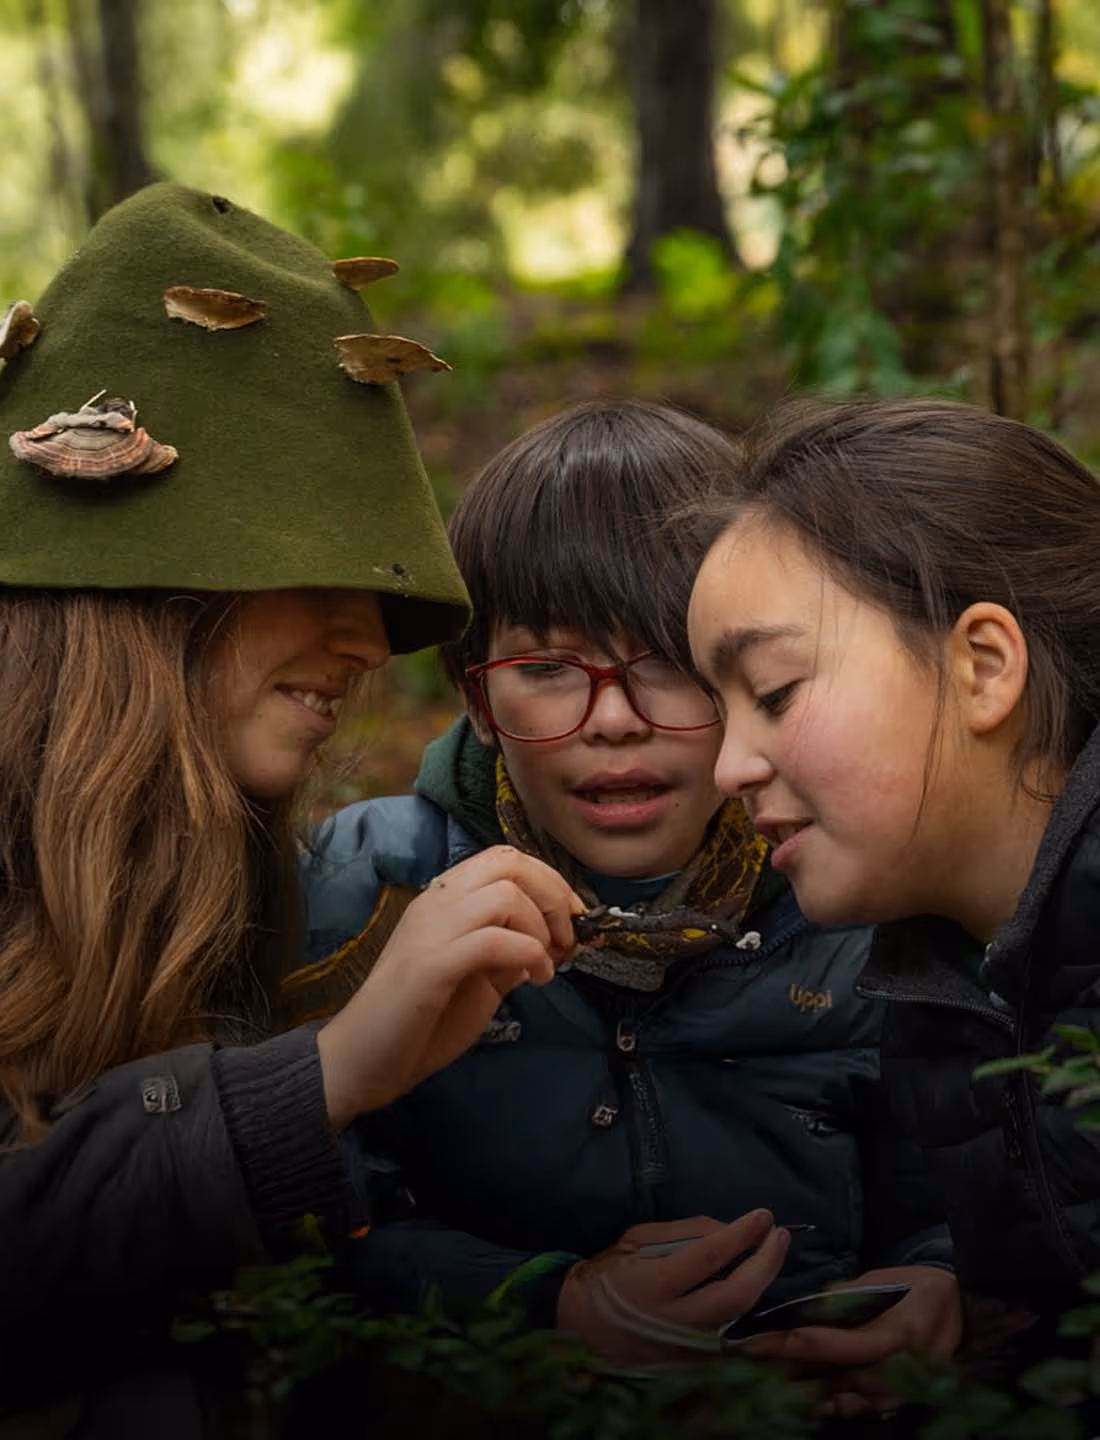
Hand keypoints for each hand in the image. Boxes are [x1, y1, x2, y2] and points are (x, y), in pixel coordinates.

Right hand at [318, 846, 580, 1127]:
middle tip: (567, 935)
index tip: (573, 917)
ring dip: (541, 926)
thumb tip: (553, 942)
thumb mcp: (478, 980)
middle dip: (554, 893)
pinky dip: (528, 952)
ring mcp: (431, 930)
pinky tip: (535, 978)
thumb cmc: (417, 1022)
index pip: (503, 859)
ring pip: (504, 894)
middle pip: (509, 863)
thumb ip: (509, 954)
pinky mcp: (430, 964)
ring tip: (548, 962)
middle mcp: (436, 902)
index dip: (549, 880)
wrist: (361, 1060)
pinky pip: (493, 939)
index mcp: (444, 900)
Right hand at [557, 1211, 790, 1365]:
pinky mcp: (690, 1362)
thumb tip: (727, 1229)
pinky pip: (730, 1337)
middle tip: (778, 1234)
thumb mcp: (635, 1239)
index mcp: (654, 1285)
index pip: (709, 1257)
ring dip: (763, 1287)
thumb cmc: (606, 1274)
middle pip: (735, 1296)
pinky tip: (761, 1290)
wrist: (579, 1325)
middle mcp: (674, 1320)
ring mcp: (685, 1347)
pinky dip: (751, 1316)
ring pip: (739, 1321)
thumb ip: (683, 1233)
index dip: (741, 1235)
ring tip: (773, 1255)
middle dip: (765, 1263)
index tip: (762, 1215)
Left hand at [745, 1265, 961, 1416]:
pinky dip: (834, 1406)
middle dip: (795, 1372)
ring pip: (851, 1401)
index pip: (847, 1344)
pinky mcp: (903, 1400)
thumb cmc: (916, 1287)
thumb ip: (847, 1298)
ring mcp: (906, 1390)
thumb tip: (810, 1308)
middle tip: (752, 1362)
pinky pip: (864, 1409)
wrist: (961, 1308)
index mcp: (902, 1332)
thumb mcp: (883, 1281)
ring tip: (764, 1382)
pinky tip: (803, 1401)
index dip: (807, 1344)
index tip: (771, 1339)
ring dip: (808, 1393)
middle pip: (843, 1379)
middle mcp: (905, 1368)